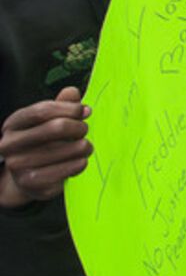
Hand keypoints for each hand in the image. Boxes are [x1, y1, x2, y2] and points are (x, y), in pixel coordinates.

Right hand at [0, 87, 91, 207]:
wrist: (26, 177)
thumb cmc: (42, 142)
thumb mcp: (48, 119)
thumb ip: (61, 104)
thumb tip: (73, 92)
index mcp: (13, 124)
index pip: (43, 110)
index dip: (69, 109)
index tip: (85, 111)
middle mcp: (9, 144)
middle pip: (56, 128)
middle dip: (79, 127)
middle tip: (85, 130)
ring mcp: (17, 166)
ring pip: (65, 150)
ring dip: (83, 147)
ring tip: (86, 147)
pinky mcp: (30, 183)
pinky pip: (64, 170)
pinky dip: (79, 164)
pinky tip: (81, 160)